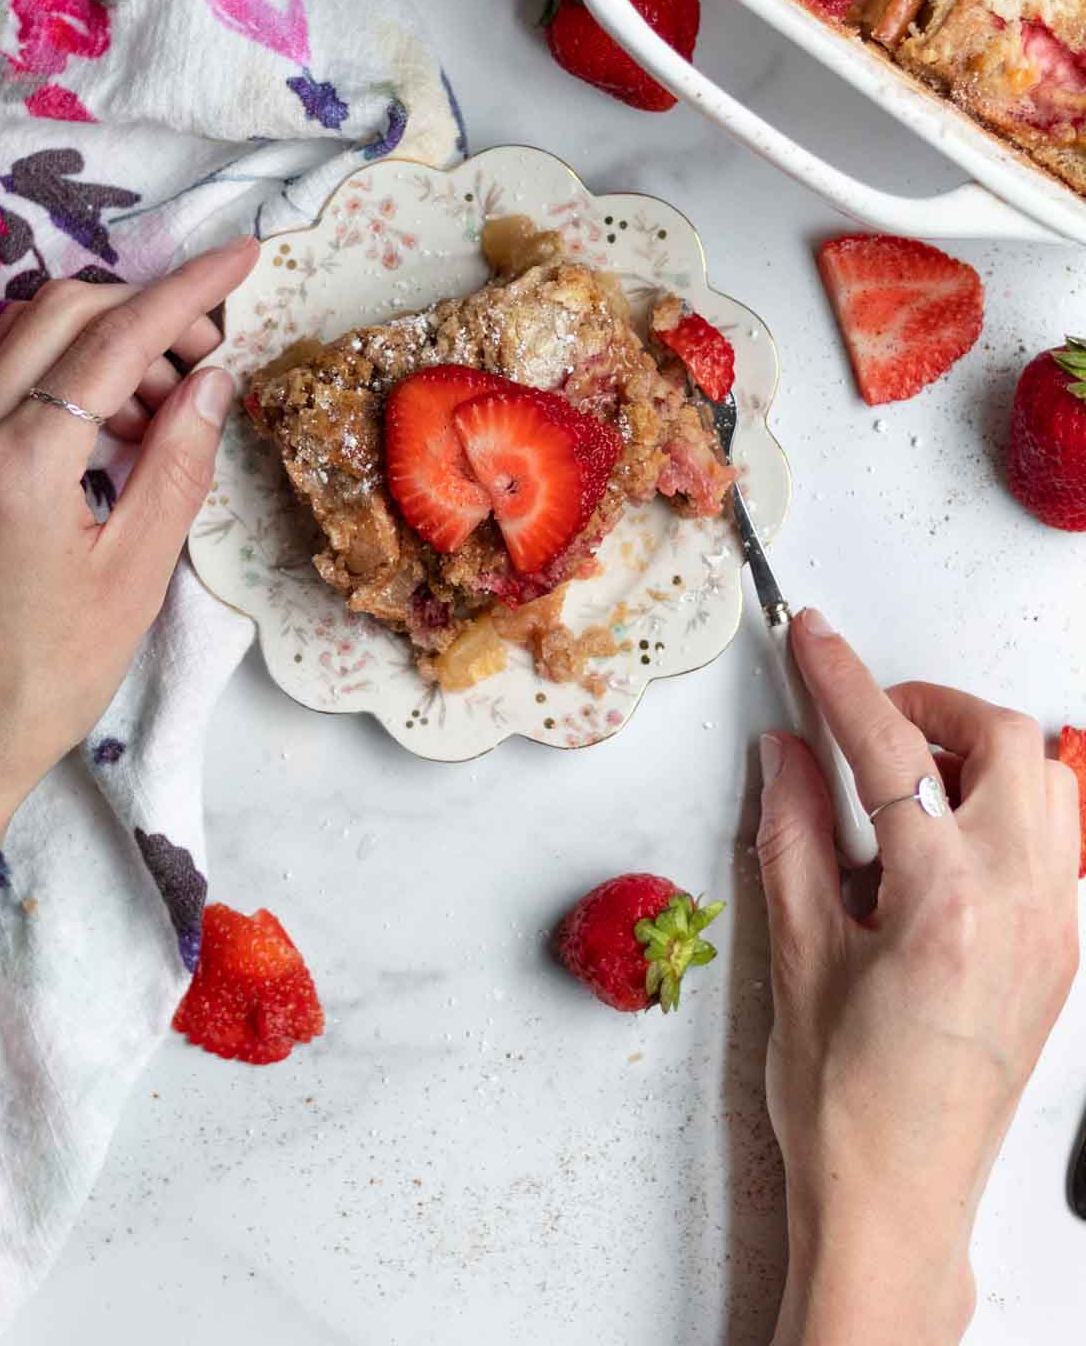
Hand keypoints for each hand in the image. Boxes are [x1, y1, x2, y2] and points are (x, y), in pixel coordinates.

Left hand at [0, 237, 256, 901]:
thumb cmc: (45, 678)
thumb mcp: (134, 575)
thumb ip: (177, 465)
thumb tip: (211, 381)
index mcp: (19, 460)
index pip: (118, 336)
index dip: (189, 288)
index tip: (244, 253)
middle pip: (63, 312)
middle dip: (146, 310)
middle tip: (209, 356)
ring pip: (23, 339)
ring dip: (102, 341)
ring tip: (165, 405)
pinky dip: (60, 376)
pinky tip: (104, 430)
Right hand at [758, 609, 1079, 1345]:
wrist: (900, 1204)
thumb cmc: (845, 1104)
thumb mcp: (798, 954)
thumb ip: (792, 834)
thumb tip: (785, 751)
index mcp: (948, 906)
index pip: (892, 750)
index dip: (841, 680)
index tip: (812, 639)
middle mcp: (1023, 907)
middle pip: (1003, 739)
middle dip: (927, 702)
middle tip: (859, 713)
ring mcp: (1055, 929)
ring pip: (1045, 781)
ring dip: (973, 750)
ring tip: (900, 776)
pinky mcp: (1062, 950)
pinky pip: (1050, 836)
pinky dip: (996, 803)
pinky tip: (933, 837)